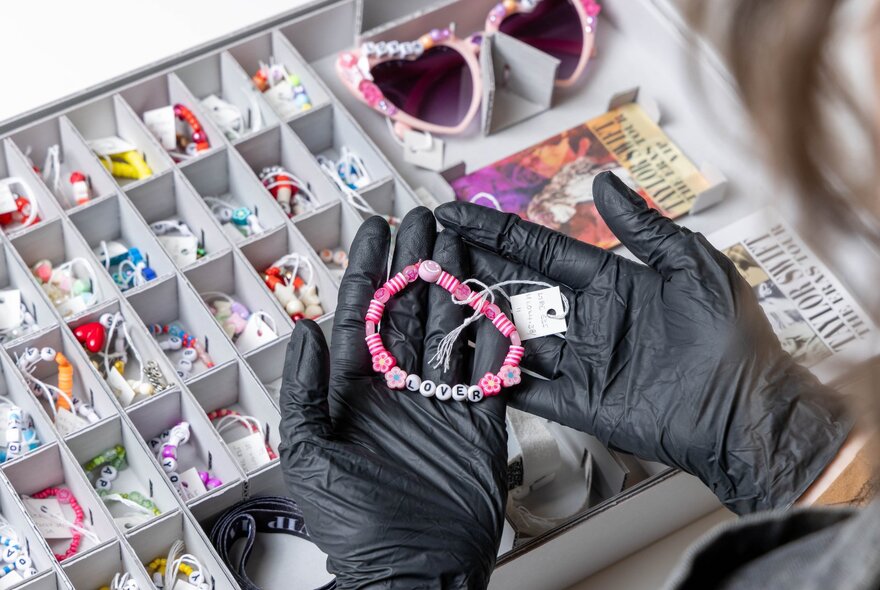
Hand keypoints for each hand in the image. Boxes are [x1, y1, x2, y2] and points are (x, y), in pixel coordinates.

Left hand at [278, 208, 508, 587]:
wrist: (416, 572)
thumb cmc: (355, 526)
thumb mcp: (311, 457)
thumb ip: (307, 390)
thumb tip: (303, 329)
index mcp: (354, 392)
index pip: (360, 314)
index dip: (367, 268)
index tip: (375, 227)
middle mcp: (397, 388)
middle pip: (407, 310)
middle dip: (413, 262)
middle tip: (423, 218)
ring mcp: (439, 401)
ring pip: (449, 328)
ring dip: (453, 285)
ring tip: (458, 241)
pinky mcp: (478, 421)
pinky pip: (488, 369)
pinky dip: (494, 334)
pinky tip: (496, 298)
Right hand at [436, 172, 852, 514]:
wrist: (747, 410)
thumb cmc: (731, 336)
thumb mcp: (692, 265)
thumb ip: (644, 228)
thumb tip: (605, 183)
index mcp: (610, 280)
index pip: (539, 249)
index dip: (496, 231)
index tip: (457, 214)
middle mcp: (586, 317)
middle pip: (515, 288)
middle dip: (473, 268)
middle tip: (430, 252)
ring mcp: (579, 359)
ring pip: (512, 334)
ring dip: (474, 319)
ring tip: (433, 300)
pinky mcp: (578, 400)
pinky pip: (526, 387)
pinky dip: (496, 377)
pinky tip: (462, 362)